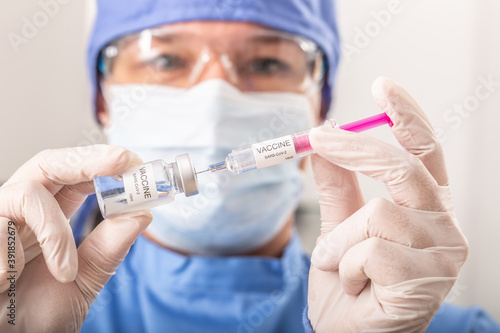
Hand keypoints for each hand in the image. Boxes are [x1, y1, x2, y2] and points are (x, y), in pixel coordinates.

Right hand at [0, 145, 152, 331]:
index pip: (74, 178)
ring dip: (56, 234)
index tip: (134, 161)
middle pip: (49, 164)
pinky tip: (9, 279)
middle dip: (89, 159)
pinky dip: (14, 257)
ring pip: (28, 193)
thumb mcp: (81, 281)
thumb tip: (142, 214)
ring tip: (64, 272)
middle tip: (123, 159)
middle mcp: (19, 212)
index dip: (103, 164)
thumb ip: (108, 249)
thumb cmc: (31, 317)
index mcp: (46, 218)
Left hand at [307, 77, 468, 331]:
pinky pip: (370, 252)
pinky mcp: (425, 282)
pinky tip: (358, 284)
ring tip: (342, 265)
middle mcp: (443, 226)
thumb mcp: (339, 225)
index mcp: (426, 207)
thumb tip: (324, 140)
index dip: (407, 116)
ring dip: (341, 242)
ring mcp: (440, 255)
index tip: (383, 86)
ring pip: (377, 216)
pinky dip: (347, 266)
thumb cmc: (349, 281)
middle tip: (319, 137)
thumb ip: (337, 185)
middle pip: (405, 169)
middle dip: (356, 149)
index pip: (426, 151)